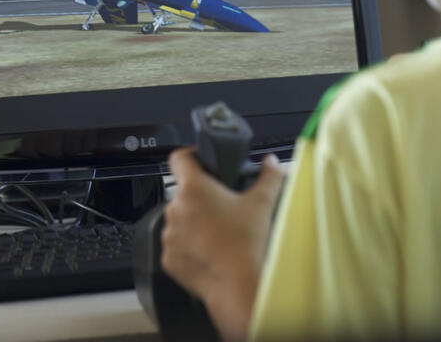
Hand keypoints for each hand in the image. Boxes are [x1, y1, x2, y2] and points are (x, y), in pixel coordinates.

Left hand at [161, 149, 283, 341]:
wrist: (238, 283)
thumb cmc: (247, 243)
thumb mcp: (262, 203)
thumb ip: (268, 176)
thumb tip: (271, 163)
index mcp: (193, 188)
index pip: (179, 158)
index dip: (191, 156)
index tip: (201, 162)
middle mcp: (175, 208)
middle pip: (184, 193)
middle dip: (200, 198)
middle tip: (222, 207)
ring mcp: (169, 234)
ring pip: (179, 220)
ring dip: (193, 223)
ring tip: (217, 232)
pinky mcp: (168, 258)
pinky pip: (176, 245)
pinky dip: (189, 246)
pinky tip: (209, 251)